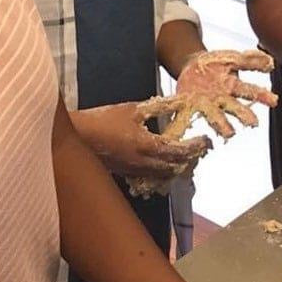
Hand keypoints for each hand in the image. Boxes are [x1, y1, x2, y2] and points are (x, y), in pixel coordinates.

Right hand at [72, 102, 210, 178]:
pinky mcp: (126, 174)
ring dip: (178, 167)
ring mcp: (134, 172)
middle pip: (175, 167)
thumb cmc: (103, 120)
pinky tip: (166, 163)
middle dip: (190, 158)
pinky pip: (151, 178)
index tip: (205, 140)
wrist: (75, 138)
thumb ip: (160, 107)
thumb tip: (181, 102)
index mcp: (146, 146)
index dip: (195, 147)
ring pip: (164, 175)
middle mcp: (142, 164)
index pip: (179, 151)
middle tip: (200, 148)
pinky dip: (163, 172)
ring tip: (187, 155)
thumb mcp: (134, 109)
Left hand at [175, 49, 277, 137]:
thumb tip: (270, 62)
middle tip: (253, 123)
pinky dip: (183, 124)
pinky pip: (184, 117)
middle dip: (244, 115)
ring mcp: (205, 105)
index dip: (263, 96)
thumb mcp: (233, 59)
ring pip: (215, 117)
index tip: (274, 101)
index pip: (251, 92)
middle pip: (236, 108)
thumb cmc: (216, 64)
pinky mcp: (187, 106)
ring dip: (223, 125)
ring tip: (229, 134)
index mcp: (234, 87)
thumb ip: (251, 60)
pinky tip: (184, 129)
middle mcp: (222, 99)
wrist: (192, 67)